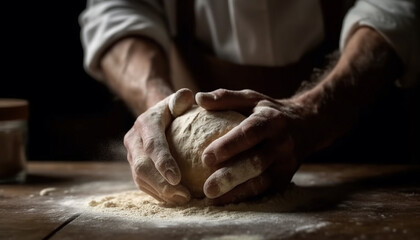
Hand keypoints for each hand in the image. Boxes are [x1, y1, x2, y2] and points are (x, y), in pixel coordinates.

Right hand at [124, 88, 194, 204]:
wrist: (156, 117)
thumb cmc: (175, 110)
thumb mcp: (178, 101)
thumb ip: (181, 99)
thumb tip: (188, 96)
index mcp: (145, 123)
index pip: (152, 145)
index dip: (163, 162)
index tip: (177, 178)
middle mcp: (134, 140)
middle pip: (142, 167)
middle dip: (161, 184)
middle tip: (183, 196)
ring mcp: (132, 155)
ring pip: (140, 179)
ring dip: (160, 192)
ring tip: (183, 200)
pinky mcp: (134, 167)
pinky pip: (142, 185)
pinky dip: (157, 194)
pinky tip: (175, 200)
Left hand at [196, 89, 319, 204]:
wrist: (306, 126)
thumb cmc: (269, 111)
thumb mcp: (251, 98)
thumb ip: (225, 98)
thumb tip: (199, 98)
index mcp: (272, 121)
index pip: (250, 133)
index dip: (229, 146)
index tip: (205, 157)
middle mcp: (282, 143)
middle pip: (256, 162)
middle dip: (231, 176)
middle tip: (207, 187)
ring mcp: (286, 163)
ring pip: (261, 181)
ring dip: (236, 192)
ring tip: (211, 198)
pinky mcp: (285, 178)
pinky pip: (263, 190)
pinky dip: (243, 196)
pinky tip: (223, 200)